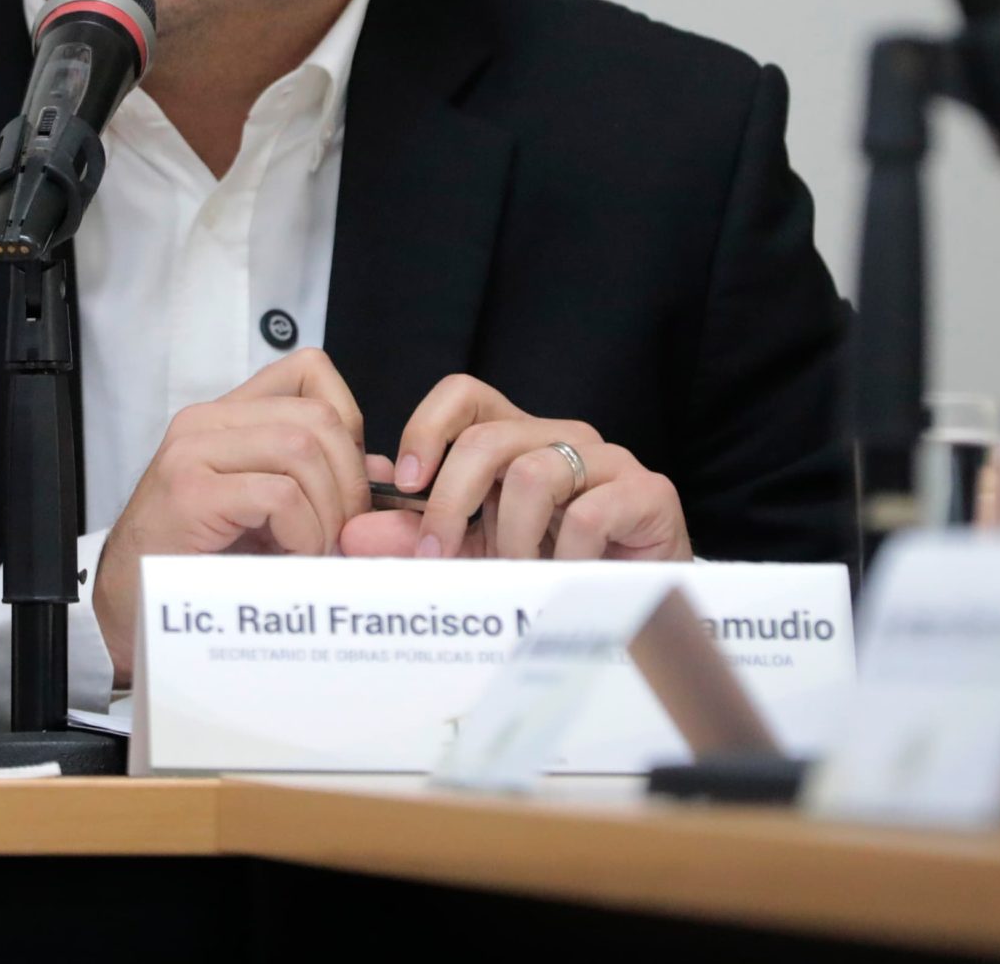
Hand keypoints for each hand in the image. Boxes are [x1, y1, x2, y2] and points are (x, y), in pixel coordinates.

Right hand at [92, 349, 369, 686]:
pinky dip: (303, 535)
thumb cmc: (200, 559)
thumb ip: (320, 481)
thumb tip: (382, 471)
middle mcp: (208, 422)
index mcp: (230, 416)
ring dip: (327, 513)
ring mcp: (194, 452)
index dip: (350, 419)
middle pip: (318, 418)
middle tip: (344, 533)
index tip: (351, 478)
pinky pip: (280, 496)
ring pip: (303, 450)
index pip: (309, 370)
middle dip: (350, 482)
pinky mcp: (190, 493)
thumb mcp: (268, 510)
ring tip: (315, 551)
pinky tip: (291, 559)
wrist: (131, 604)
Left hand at [336, 374, 690, 563]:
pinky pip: (590, 513)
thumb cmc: (551, 569)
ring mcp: (606, 460)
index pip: (462, 394)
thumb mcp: (472, 553)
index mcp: (515, 437)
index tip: (405, 484)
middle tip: (439, 554)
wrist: (636, 604)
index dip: (426, 430)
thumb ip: (415, 536)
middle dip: (450, 503)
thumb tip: (352, 530)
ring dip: (512, 538)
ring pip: (534, 474)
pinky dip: (565, 555)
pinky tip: (565, 574)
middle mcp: (559, 436)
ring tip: (518, 571)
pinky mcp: (647, 492)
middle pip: (487, 439)